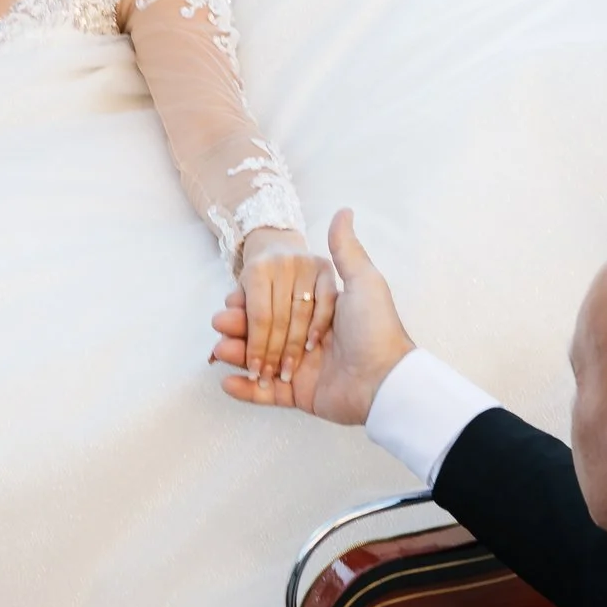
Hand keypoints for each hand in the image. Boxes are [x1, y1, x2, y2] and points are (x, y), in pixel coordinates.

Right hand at [214, 209, 416, 425]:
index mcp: (319, 315)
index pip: (276, 305)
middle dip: (239, 328)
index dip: (252, 302)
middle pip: (263, 332)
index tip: (232, 298)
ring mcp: (302, 369)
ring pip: (260, 361)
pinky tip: (227, 381)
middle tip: (220, 322)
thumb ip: (345, 250)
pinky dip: (245, 390)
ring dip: (238, 355)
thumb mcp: (363, 282)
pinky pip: (266, 395)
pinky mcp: (299, 396)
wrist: (386, 381)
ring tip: (220, 349)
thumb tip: (343, 211)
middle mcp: (308, 340)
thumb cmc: (376, 329)